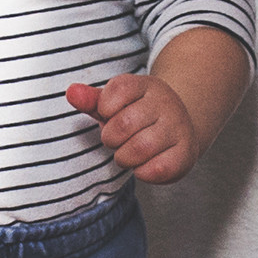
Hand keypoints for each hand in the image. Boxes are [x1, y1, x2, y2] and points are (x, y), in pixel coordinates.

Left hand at [67, 72, 201, 184]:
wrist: (179, 130)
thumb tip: (71, 92)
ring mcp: (178, 127)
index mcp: (146, 85)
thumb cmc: (137, 117)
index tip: (111, 114)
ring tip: (128, 153)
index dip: (105, 109)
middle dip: (111, 138)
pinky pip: (156, 169)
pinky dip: (142, 172)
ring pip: (140, 148)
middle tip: (117, 140)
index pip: (117, 91)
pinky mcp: (186, 153)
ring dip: (124, 157)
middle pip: (124, 124)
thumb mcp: (114, 104)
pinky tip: (144, 165)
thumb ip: (91, 100)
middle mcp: (166, 103)